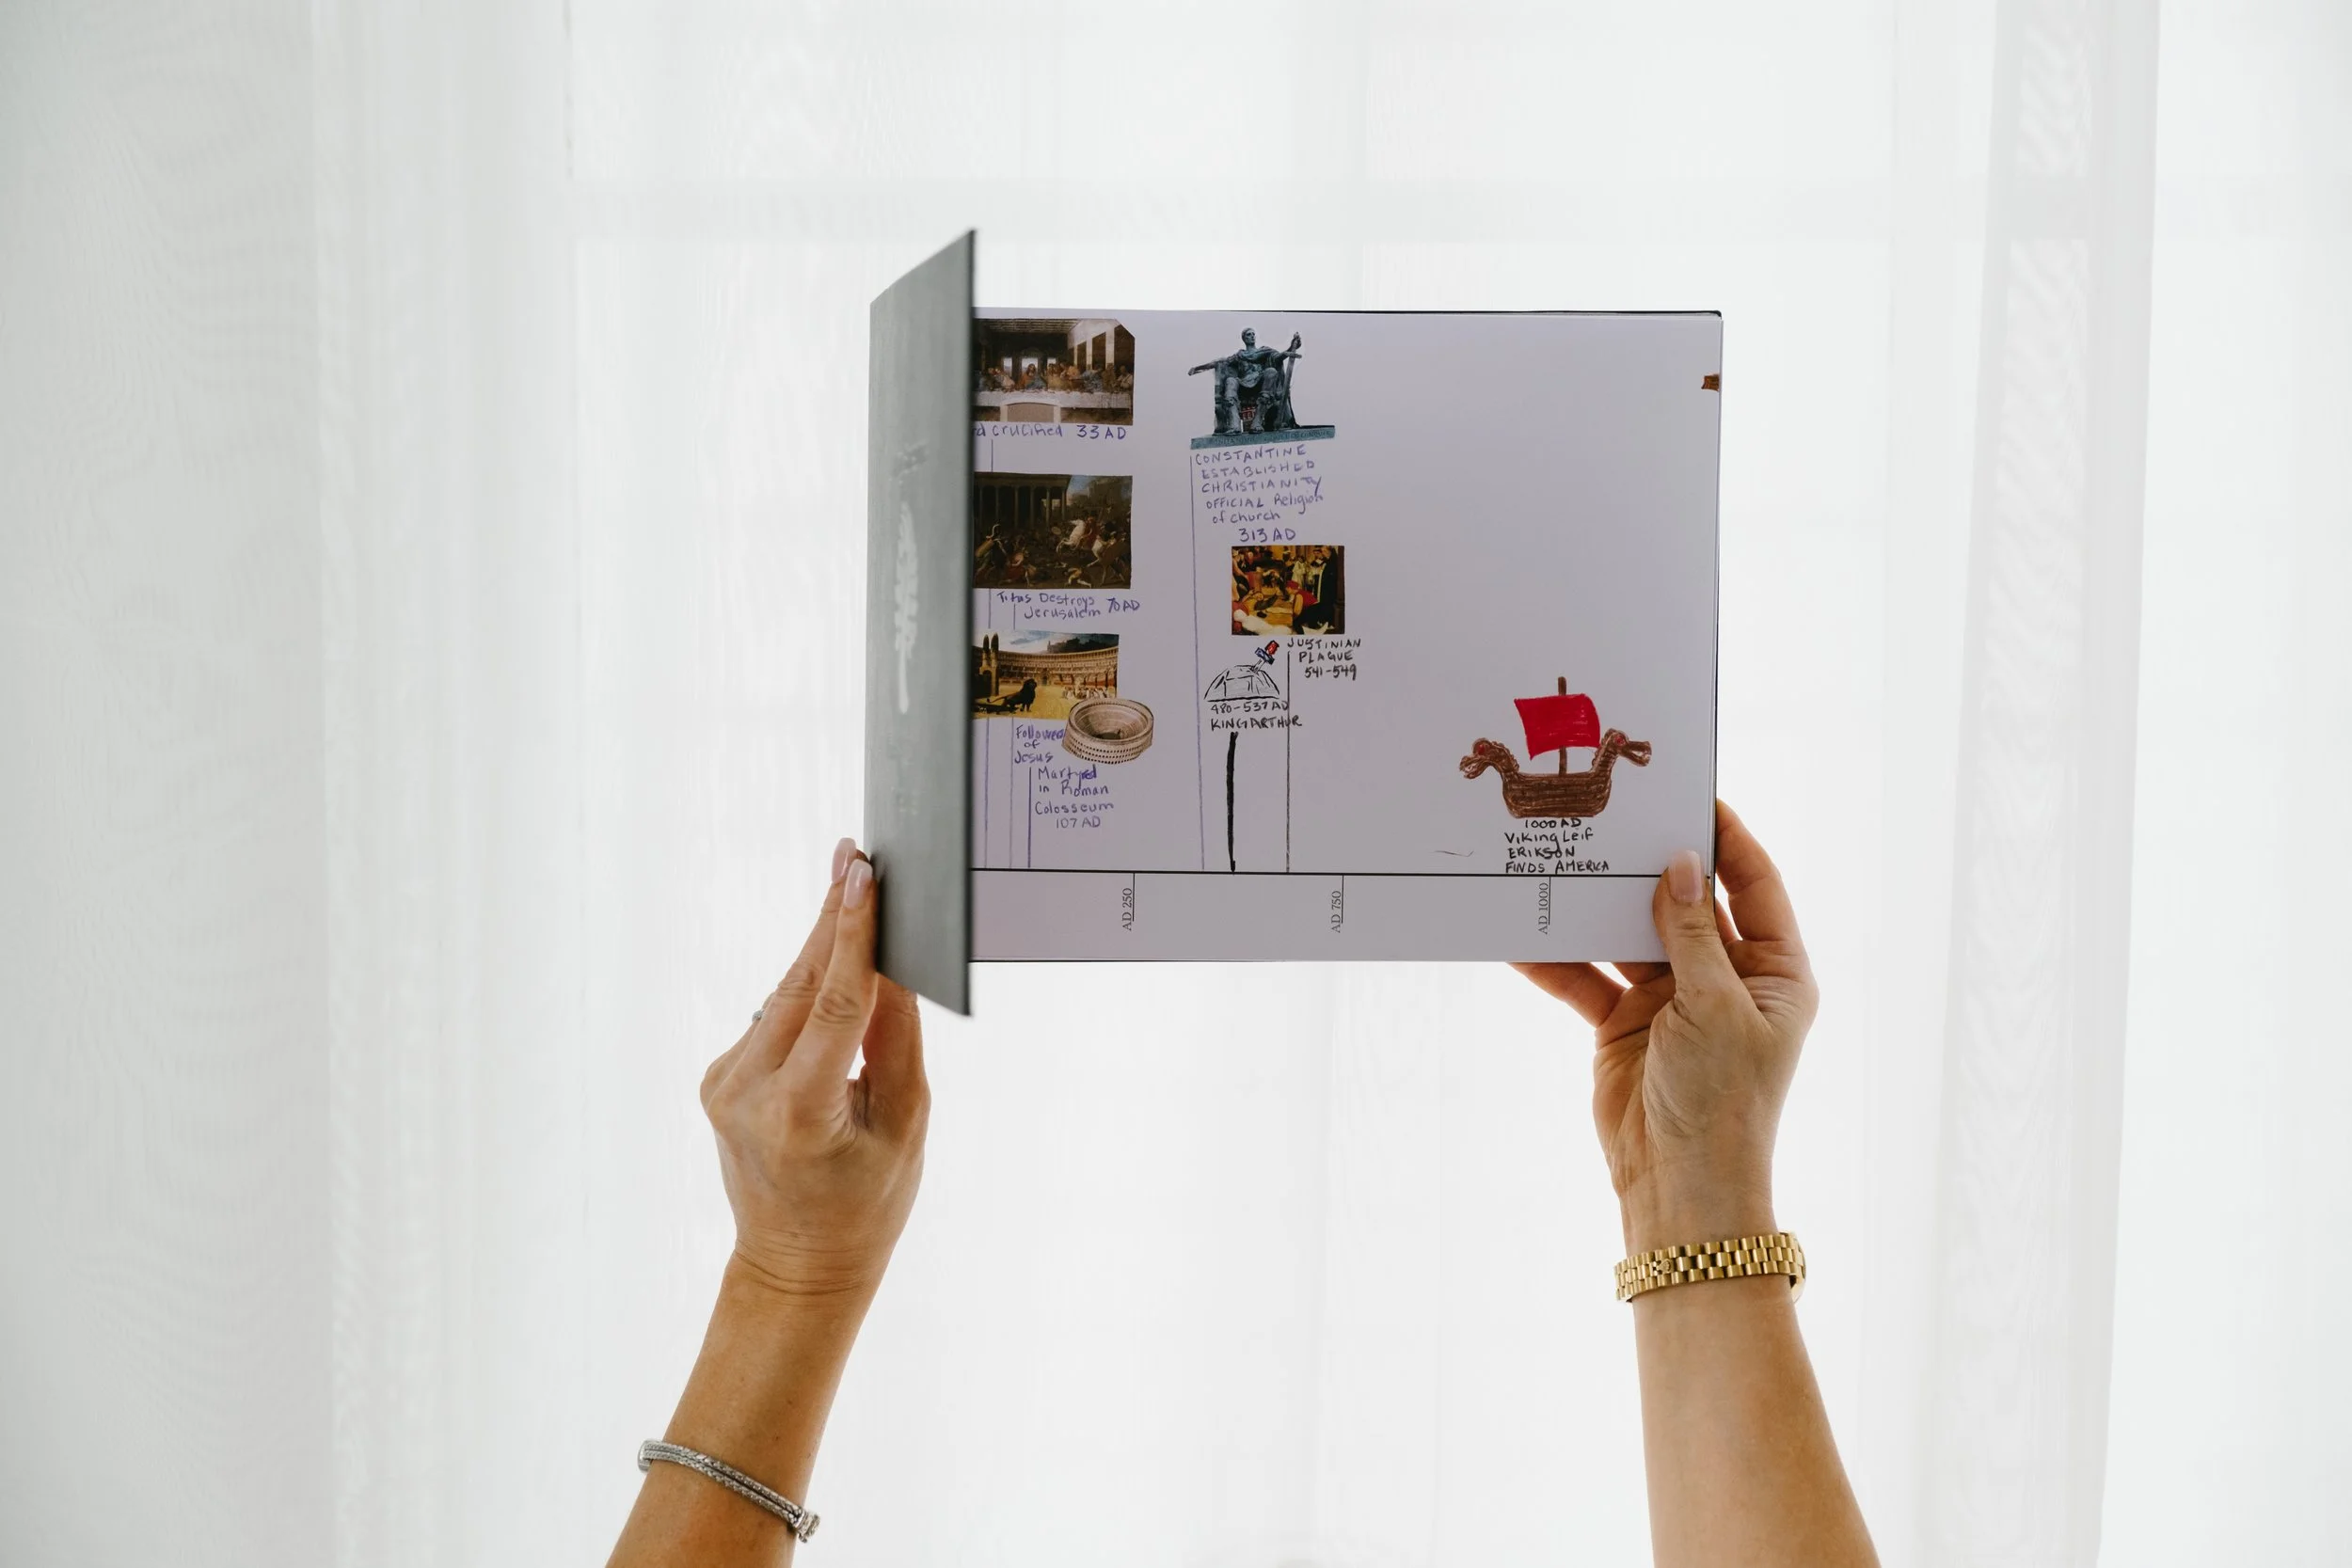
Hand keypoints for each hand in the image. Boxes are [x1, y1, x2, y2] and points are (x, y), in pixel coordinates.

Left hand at [699, 838, 928, 1301]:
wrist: (797, 1266)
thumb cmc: (866, 1205)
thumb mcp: (905, 1125)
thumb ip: (896, 1039)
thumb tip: (893, 961)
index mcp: (799, 1112)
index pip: (832, 1003)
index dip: (849, 933)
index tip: (859, 873)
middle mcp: (746, 1092)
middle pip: (801, 985)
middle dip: (832, 920)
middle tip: (855, 855)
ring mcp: (722, 1085)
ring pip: (786, 997)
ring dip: (824, 956)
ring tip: (858, 899)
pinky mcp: (717, 1079)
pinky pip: (775, 1020)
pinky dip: (809, 998)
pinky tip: (836, 978)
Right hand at [1516, 801, 1816, 1250]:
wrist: (1679, 1186)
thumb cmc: (1721, 1100)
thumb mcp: (1713, 1006)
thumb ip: (1690, 933)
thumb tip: (1677, 863)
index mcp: (1775, 972)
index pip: (1754, 885)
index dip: (1727, 838)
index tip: (1692, 794)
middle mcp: (1726, 979)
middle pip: (1685, 904)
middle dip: (1649, 867)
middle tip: (1613, 818)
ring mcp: (1673, 1001)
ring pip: (1630, 936)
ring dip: (1598, 908)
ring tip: (1563, 861)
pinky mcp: (1625, 1025)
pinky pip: (1588, 980)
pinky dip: (1558, 960)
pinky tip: (1522, 935)